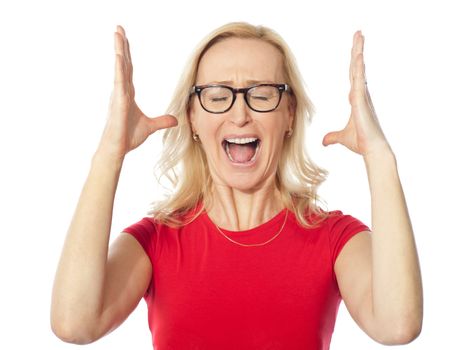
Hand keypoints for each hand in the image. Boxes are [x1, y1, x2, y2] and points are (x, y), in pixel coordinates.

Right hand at [97, 25, 177, 160]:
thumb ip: (162, 121)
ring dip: (119, 50)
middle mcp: (121, 90)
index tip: (125, 40)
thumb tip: (175, 120)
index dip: (126, 54)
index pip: (128, 69)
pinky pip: (119, 81)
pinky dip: (119, 69)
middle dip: (121, 45)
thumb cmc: (128, 137)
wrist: (117, 149)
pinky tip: (119, 56)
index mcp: (128, 93)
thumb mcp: (150, 126)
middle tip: (119, 28)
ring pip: (119, 67)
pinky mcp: (118, 101)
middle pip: (122, 63)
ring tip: (117, 33)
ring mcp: (118, 94)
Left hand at [322, 31, 390, 158]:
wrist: (371, 149)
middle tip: (358, 33)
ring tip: (359, 35)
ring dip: (359, 51)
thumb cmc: (361, 142)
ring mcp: (362, 95)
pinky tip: (357, 56)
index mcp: (357, 98)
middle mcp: (361, 94)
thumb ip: (333, 137)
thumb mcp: (342, 138)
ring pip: (359, 69)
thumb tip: (324, 142)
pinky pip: (359, 80)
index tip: (355, 50)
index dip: (354, 62)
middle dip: (357, 50)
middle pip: (357, 67)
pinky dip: (358, 68)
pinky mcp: (362, 100)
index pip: (353, 76)